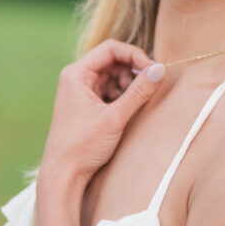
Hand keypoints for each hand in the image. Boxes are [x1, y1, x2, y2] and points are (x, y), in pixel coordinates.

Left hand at [40, 39, 165, 180]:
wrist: (63, 176)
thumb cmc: (82, 147)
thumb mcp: (114, 117)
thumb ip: (139, 92)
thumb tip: (161, 69)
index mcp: (76, 74)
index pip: (111, 49)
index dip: (135, 55)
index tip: (152, 70)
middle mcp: (76, 78)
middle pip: (112, 60)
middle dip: (133, 70)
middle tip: (150, 84)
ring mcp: (81, 92)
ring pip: (112, 75)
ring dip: (128, 83)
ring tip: (136, 100)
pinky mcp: (87, 105)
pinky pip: (109, 90)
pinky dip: (122, 95)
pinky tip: (126, 109)